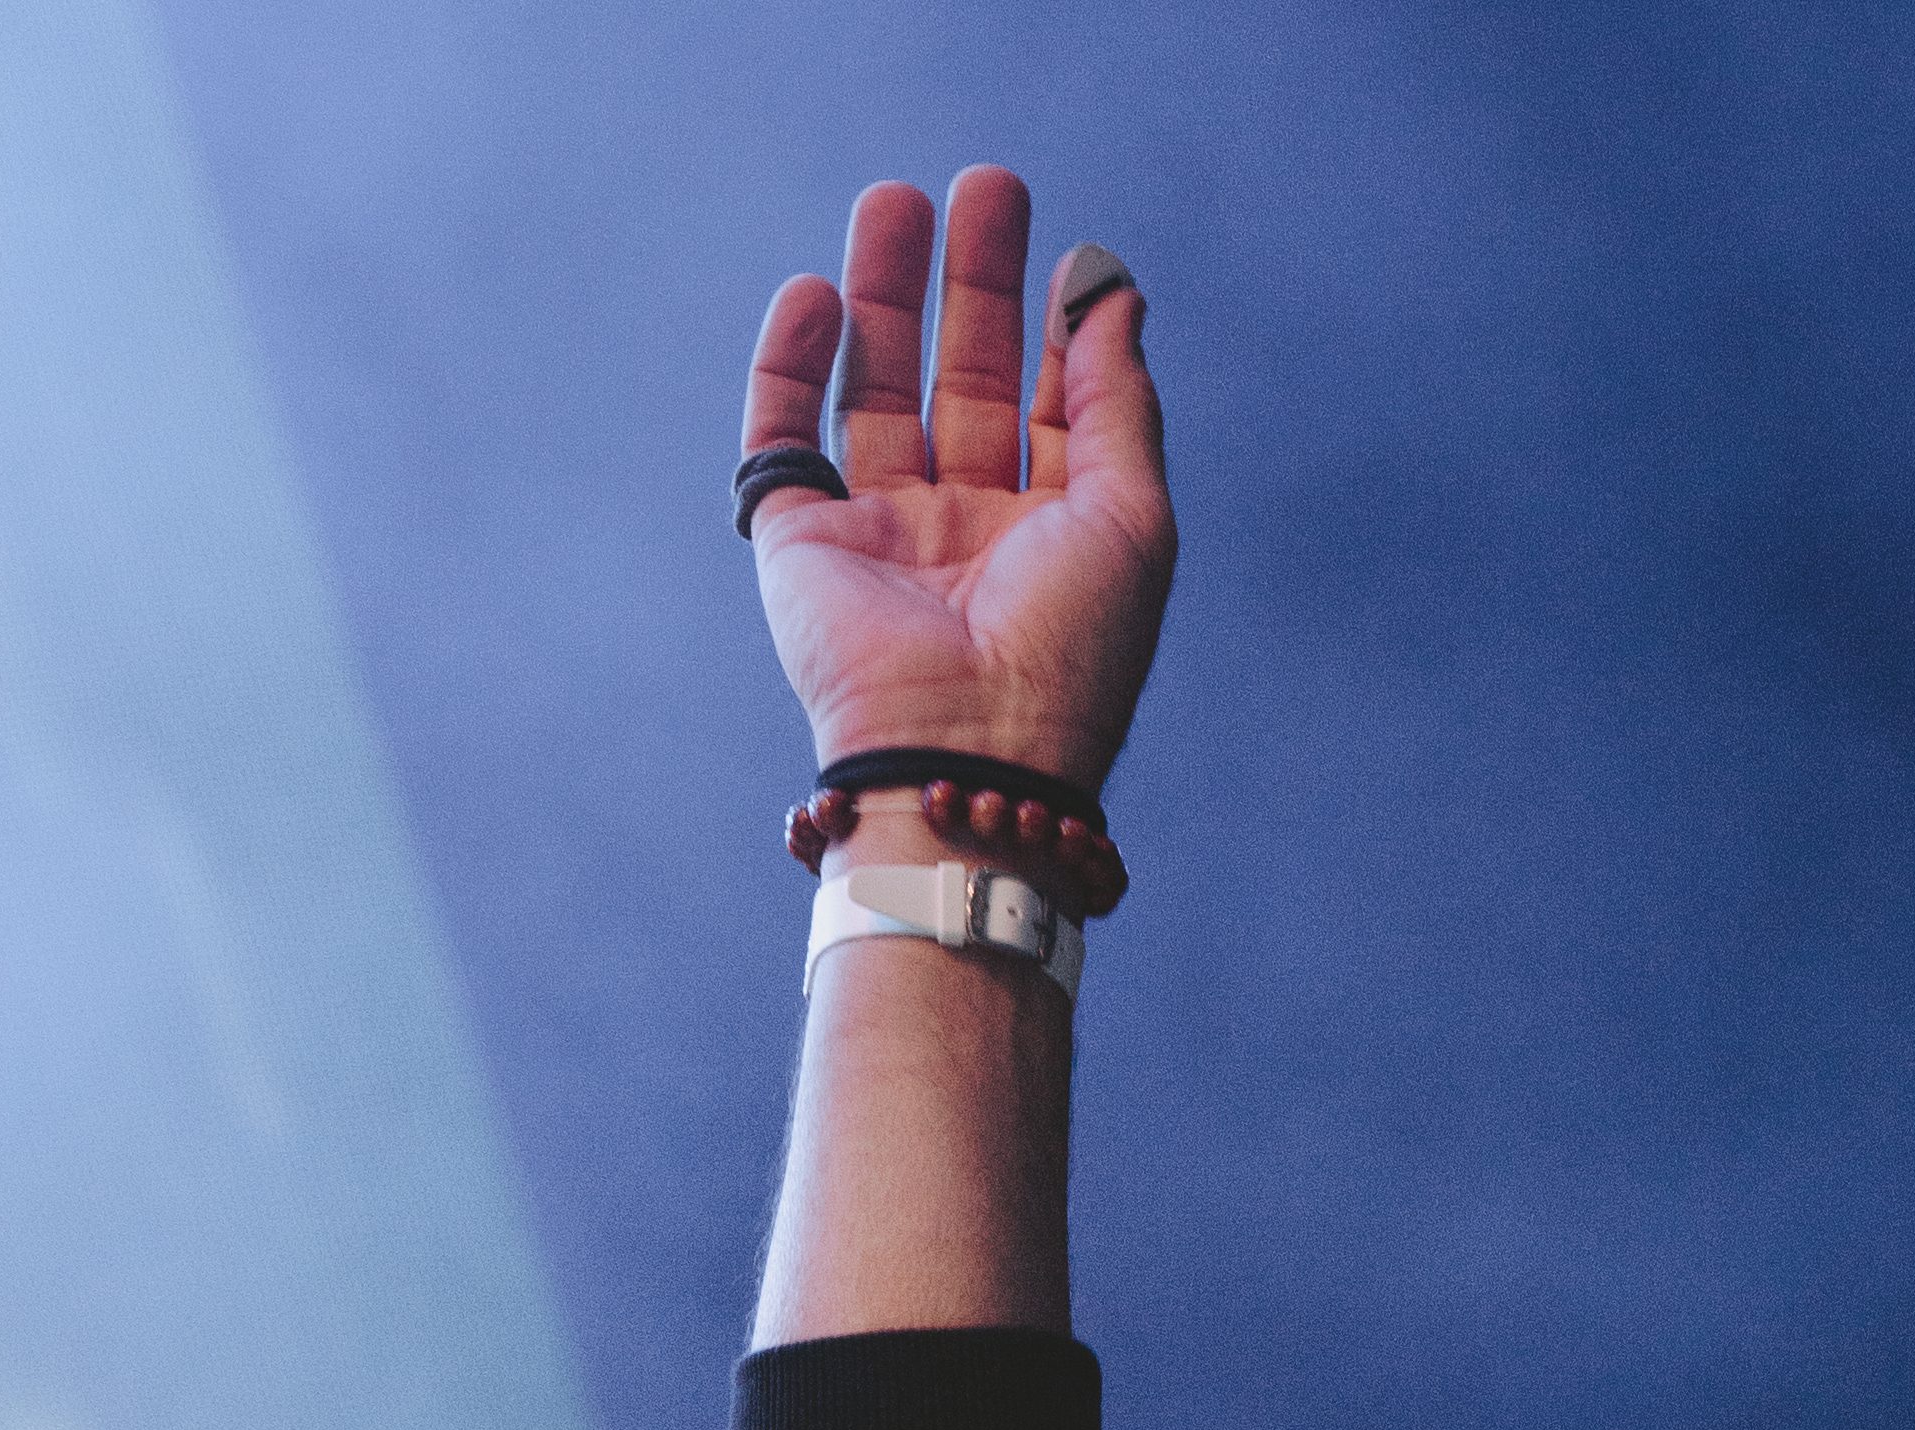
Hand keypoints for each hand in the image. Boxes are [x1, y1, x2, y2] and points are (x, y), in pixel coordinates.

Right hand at [742, 163, 1174, 791]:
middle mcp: (963, 533)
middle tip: (985, 187)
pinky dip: (793, 360)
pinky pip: (785, 433)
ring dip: (886, 294)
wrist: (970, 758)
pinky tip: (821, 291)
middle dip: (972, 285)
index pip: (1047, 412)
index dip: (1055, 331)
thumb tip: (1114, 290)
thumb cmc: (1067, 658)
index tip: (1067, 255)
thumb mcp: (1129, 519)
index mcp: (1046, 540)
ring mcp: (880, 534)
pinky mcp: (800, 541)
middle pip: (964, 380)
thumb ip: (1116, 400)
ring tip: (897, 201)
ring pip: (877, 388)